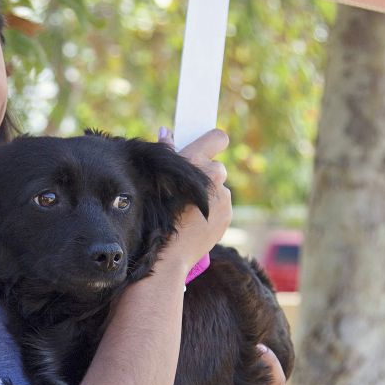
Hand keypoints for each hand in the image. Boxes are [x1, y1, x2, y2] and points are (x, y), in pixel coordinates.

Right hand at [157, 127, 231, 269]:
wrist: (170, 252)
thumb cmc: (156, 213)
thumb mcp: (157, 178)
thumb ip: (166, 151)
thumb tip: (166, 132)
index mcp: (195, 162)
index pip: (217, 138)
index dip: (214, 140)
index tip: (211, 143)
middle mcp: (213, 176)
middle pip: (217, 165)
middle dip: (206, 172)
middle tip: (189, 185)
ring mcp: (223, 196)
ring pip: (219, 187)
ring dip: (209, 192)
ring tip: (189, 207)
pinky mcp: (228, 213)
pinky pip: (222, 204)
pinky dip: (212, 208)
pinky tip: (196, 218)